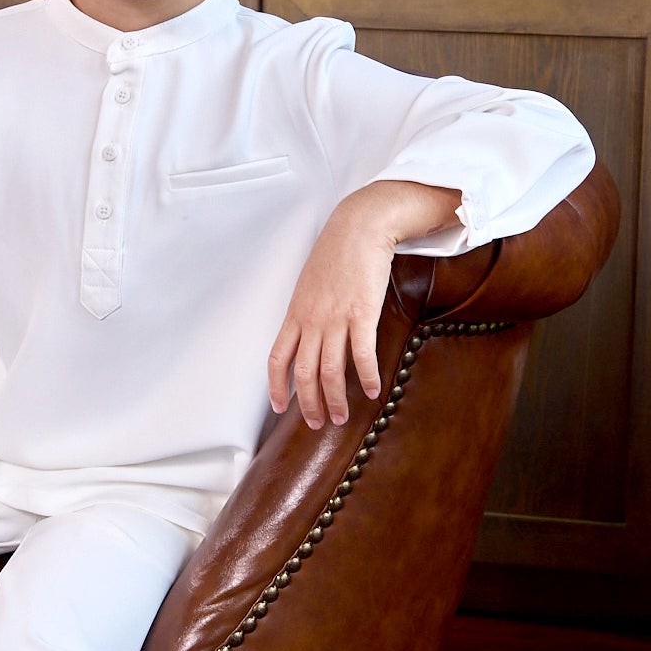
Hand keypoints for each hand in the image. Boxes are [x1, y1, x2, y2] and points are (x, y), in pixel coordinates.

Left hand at [268, 180, 460, 428]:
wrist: (358, 227)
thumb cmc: (335, 254)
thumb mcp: (310, 285)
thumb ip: (308, 311)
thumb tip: (310, 334)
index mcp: (295, 314)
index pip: (277, 359)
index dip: (276, 387)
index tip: (280, 408)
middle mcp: (311, 320)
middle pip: (304, 373)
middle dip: (309, 404)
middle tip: (317, 423)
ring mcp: (335, 318)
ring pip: (331, 371)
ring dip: (336, 399)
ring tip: (342, 416)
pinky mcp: (362, 313)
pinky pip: (362, 354)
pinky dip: (367, 376)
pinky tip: (374, 391)